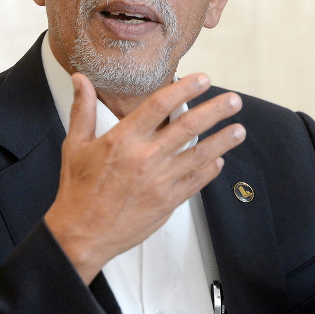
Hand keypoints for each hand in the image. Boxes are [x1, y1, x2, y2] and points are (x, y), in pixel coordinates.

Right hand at [44, 72, 244, 283]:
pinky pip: (196, 181)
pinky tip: (219, 160)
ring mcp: (160, 181)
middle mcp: (145, 157)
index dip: (184, 88)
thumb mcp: (75, 146)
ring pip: (200, 155)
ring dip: (222, 141)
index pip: (160, 105)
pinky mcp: (167, 201)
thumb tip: (80, 79)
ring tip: (239, 129)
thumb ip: (83, 110)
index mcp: (123, 139)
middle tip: (233, 100)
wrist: (82, 234)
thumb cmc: (78, 191)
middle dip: (215, 110)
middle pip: (189, 127)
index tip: (202, 79)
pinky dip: (210, 170)